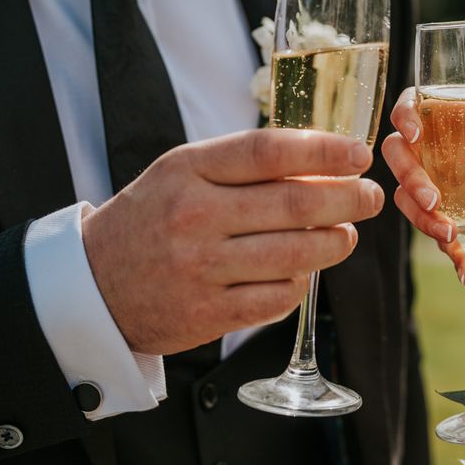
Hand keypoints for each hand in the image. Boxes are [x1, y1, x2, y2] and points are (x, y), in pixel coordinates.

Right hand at [82, 128, 382, 353]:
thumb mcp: (181, 173)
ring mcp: (202, 268)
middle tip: (370, 197)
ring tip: (347, 234)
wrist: (94, 286)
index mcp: (187, 170)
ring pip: (296, 254)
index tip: (359, 154)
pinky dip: (301, 282)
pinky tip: (303, 270)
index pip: (269, 151)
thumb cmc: (150, 219)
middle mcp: (195, 216)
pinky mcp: (209, 314)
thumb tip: (318, 162)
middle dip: (348, 199)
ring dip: (336, 243)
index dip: (324, 151)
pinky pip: (279, 297)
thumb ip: (240, 165)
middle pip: (294, 204)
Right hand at [382, 87, 464, 280]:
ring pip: (403, 193)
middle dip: (408, 175)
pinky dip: (439, 243)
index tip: (416, 133)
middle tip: (432, 200)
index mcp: (458, 124)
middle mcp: (437, 151)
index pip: (417, 105)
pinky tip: (460, 258)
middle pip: (398, 151)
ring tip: (449, 233)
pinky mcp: (435, 216)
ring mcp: (432, 184)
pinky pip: (423, 225)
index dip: (406, 113)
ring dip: (419, 214)